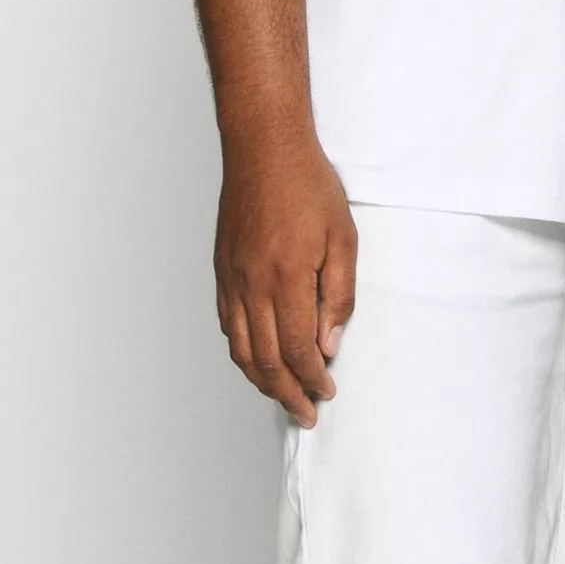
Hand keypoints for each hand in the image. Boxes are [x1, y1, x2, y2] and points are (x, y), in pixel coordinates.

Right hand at [214, 132, 356, 426]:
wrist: (264, 149)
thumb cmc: (308, 187)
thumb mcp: (342, 237)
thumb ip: (338, 295)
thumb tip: (329, 345)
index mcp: (286, 279)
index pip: (298, 350)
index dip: (313, 379)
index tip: (327, 392)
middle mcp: (252, 286)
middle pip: (266, 360)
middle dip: (287, 394)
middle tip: (306, 414)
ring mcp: (232, 280)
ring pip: (241, 349)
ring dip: (262, 381)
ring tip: (282, 396)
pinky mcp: (221, 272)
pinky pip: (228, 326)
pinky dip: (243, 352)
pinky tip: (258, 359)